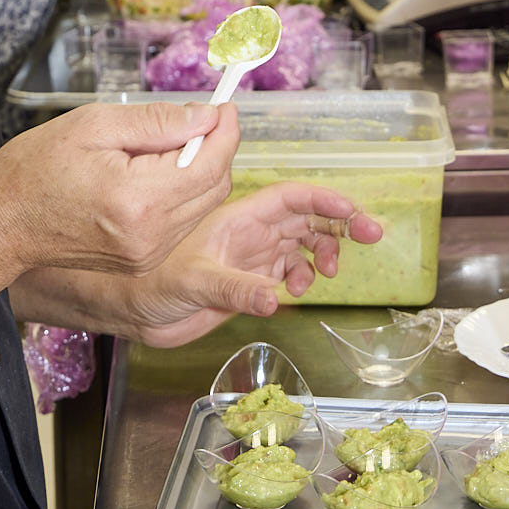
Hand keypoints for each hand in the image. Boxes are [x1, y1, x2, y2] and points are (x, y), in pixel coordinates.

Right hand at [0, 100, 240, 276]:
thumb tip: (205, 117)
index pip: (210, 164)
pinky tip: (154, 171)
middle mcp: (151, 237)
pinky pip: (182, 221)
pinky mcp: (142, 261)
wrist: (1, 223)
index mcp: (138, 201)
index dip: (225, 130)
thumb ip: (157, 121)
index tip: (224, 106)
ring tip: (166, 143)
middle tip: (201, 117)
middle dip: (217, 147)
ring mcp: (148, 255)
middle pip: (215, 187)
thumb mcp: (94, 125)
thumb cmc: (35, 168)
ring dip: (200, 169)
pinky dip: (181, 191)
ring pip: (202, 205)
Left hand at [117, 182, 382, 346]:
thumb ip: (234, 291)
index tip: (353, 212)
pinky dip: (304, 277)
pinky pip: (290, 270)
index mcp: (238, 220)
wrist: (136, 310)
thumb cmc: (152, 284)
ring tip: (328, 273)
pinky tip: (296, 292)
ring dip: (324, 251)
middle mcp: (250, 233)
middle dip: (340, 222)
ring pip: (303, 242)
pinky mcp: (251, 280)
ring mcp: (252, 256)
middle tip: (372, 234)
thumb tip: (274, 298)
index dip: (324, 200)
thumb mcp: (193, 285)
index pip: (290, 199)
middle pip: (306, 217)